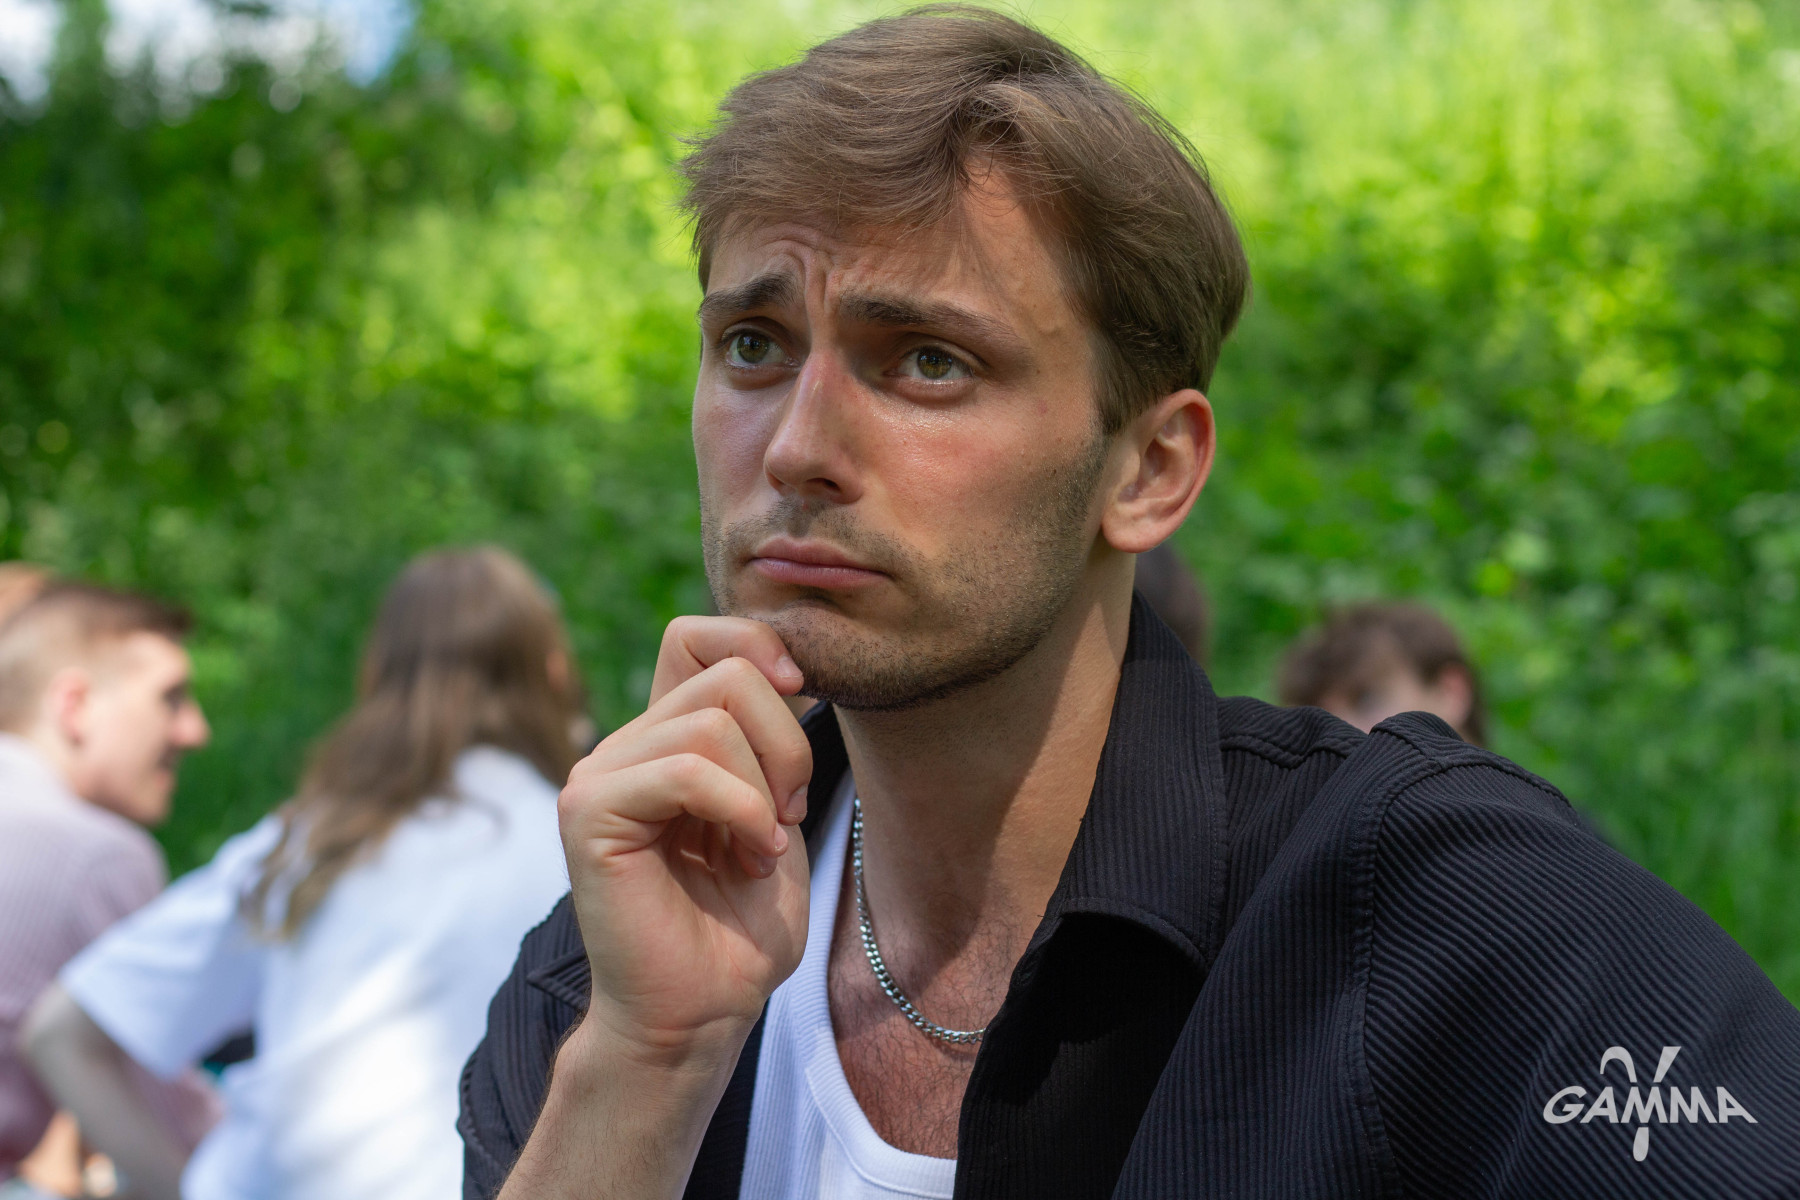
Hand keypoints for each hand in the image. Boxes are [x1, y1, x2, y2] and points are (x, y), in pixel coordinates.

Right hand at [558, 616, 813, 1056]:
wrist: (702, 1012)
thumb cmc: (740, 928)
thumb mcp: (776, 810)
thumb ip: (772, 736)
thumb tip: (791, 662)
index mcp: (665, 739)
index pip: (697, 637)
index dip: (757, 645)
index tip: (803, 698)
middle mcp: (626, 746)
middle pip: (726, 673)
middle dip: (786, 744)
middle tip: (784, 817)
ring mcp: (600, 774)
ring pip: (712, 721)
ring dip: (767, 790)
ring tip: (760, 848)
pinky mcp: (589, 812)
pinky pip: (686, 769)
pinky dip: (741, 812)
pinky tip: (747, 858)